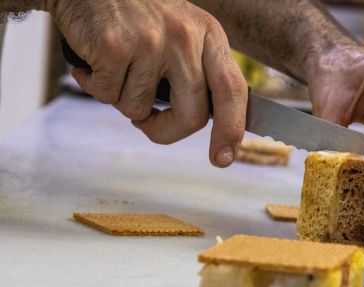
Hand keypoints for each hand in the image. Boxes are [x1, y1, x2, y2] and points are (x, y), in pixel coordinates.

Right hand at [49, 0, 247, 166]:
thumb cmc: (136, 15)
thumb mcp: (182, 31)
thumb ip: (198, 70)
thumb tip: (206, 122)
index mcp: (209, 36)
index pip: (233, 91)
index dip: (231, 129)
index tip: (222, 158)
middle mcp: (186, 38)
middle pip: (192, 116)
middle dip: (166, 133)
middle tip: (147, 125)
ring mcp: (151, 42)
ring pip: (141, 110)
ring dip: (122, 101)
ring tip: (115, 69)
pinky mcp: (115, 46)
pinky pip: (108, 96)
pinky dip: (95, 86)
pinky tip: (94, 63)